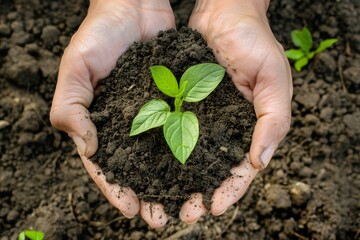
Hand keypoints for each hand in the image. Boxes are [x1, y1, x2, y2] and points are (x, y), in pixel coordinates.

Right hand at [50, 0, 174, 227]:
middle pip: (137, 168)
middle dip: (148, 194)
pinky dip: (190, 150)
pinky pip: (183, 129)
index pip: (105, 165)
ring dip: (172, 181)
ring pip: (163, 155)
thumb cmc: (99, 33)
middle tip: (162, 219)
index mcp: (101, 122)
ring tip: (185, 204)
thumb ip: (70, 108)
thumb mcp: (75, 67)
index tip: (131, 209)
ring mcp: (153, 113)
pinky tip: (202, 169)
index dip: (116, 189)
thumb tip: (87, 149)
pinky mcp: (174, 100)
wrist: (134, 5)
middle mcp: (129, 123)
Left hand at [179, 0, 292, 221]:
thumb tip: (260, 162)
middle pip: (210, 169)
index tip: (212, 207)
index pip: (242, 169)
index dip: (229, 190)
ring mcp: (200, 116)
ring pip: (187, 155)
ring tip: (159, 200)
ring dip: (175, 180)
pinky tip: (146, 165)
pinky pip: (169, 129)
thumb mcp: (273, 78)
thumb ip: (273, 119)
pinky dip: (159, 149)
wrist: (224, 11)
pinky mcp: (179, 102)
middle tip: (181, 214)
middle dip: (197, 193)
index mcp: (249, 127)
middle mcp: (223, 127)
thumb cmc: (254, 41)